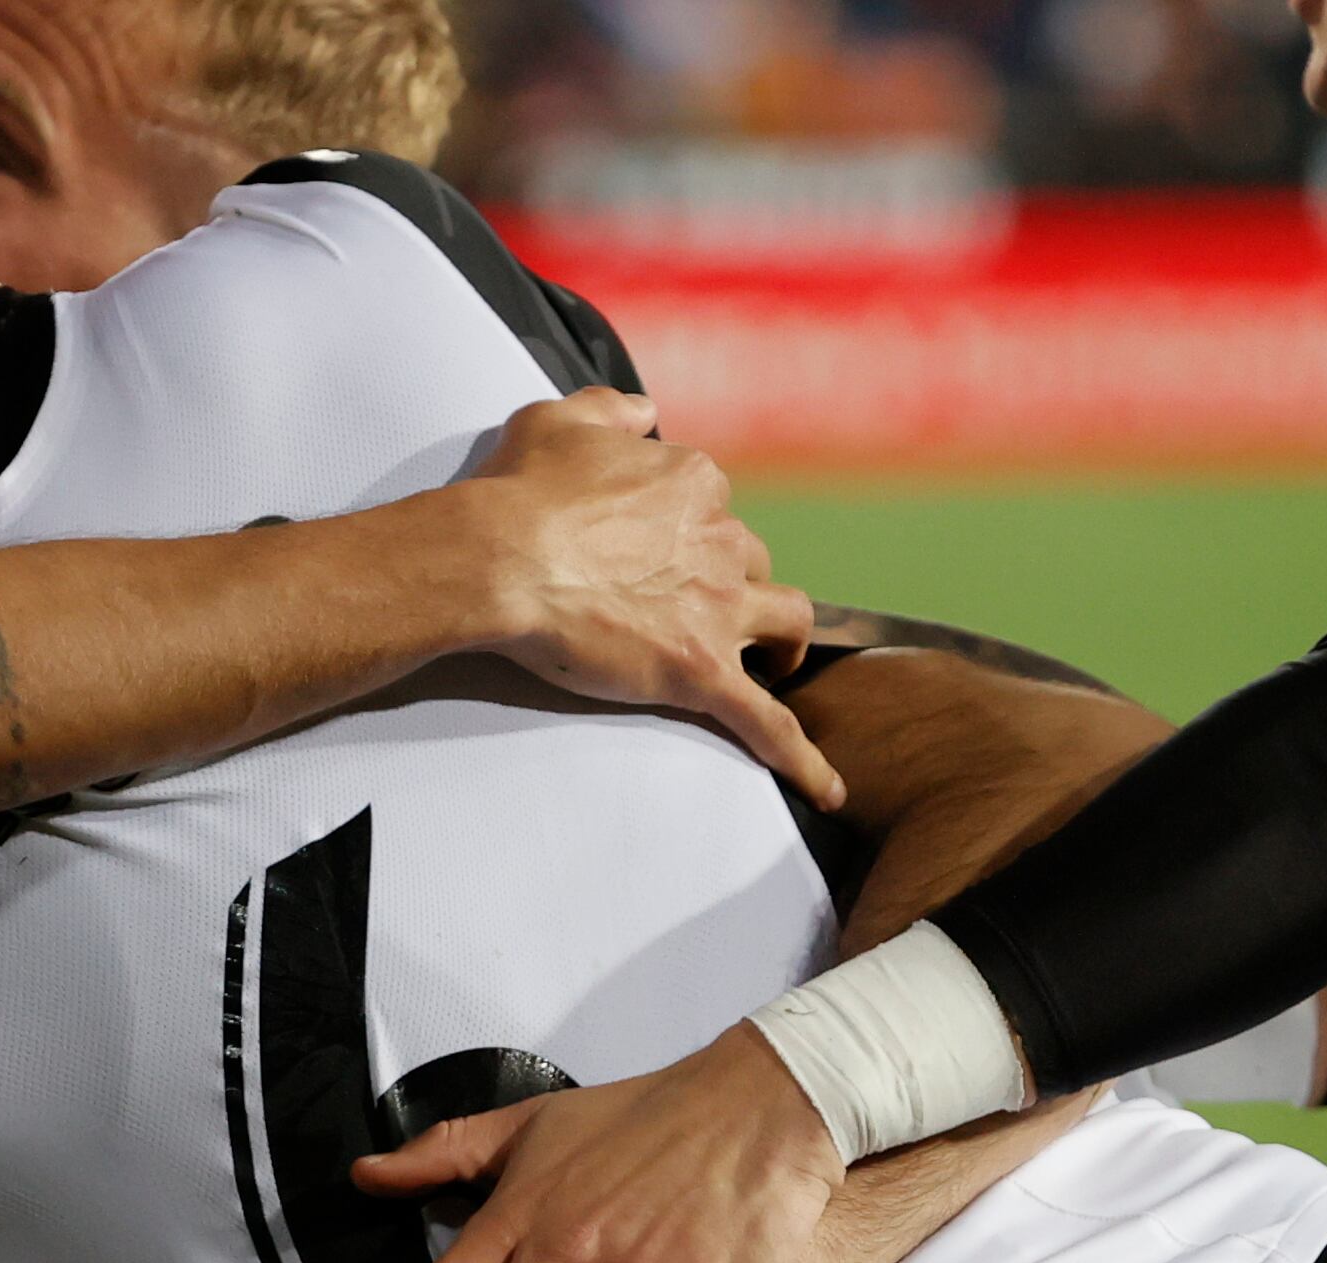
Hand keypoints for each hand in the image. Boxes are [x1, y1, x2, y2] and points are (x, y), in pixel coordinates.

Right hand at [450, 395, 833, 807]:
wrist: (498, 559)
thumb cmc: (518, 493)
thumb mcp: (560, 419)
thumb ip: (611, 409)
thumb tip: (645, 412)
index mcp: (691, 483)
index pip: (713, 505)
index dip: (691, 529)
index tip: (661, 548)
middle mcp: (720, 539)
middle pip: (752, 562)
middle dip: (736, 583)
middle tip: (704, 608)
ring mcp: (717, 609)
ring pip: (786, 620)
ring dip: (783, 641)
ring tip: (774, 664)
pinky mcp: (701, 671)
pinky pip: (767, 721)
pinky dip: (801, 756)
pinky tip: (828, 788)